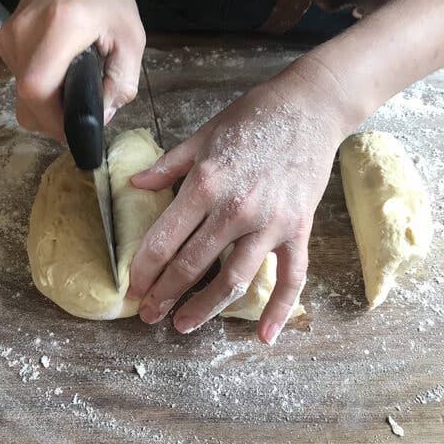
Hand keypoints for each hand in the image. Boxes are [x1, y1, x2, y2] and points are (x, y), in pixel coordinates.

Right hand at [0, 0, 144, 138]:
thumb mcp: (131, 37)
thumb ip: (122, 81)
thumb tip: (103, 117)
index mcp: (59, 28)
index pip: (37, 87)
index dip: (55, 119)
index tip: (80, 130)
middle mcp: (25, 33)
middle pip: (26, 99)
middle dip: (56, 120)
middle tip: (86, 117)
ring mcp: (10, 37)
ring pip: (22, 94)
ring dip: (50, 105)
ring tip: (79, 90)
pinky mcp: (6, 41)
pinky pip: (21, 79)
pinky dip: (43, 89)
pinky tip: (65, 76)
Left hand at [125, 63, 345, 344]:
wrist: (310, 107)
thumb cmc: (254, 116)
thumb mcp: (203, 136)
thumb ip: (169, 166)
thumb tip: (136, 186)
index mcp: (206, 184)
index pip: (165, 239)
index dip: (144, 270)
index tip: (132, 288)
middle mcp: (236, 209)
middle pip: (193, 266)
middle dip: (165, 294)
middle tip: (148, 314)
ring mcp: (271, 223)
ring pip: (235, 280)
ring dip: (206, 308)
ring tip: (183, 324)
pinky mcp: (298, 228)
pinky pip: (291, 277)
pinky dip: (280, 310)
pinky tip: (264, 336)